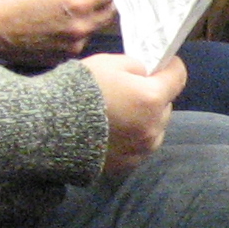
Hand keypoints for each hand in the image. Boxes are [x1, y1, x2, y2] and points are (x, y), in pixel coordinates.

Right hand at [0, 0, 118, 65]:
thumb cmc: (14, 5)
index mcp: (76, 6)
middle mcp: (79, 29)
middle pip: (107, 14)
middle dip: (105, 3)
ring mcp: (72, 47)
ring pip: (93, 30)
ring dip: (90, 21)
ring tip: (75, 13)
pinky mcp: (63, 58)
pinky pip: (78, 44)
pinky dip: (75, 35)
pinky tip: (60, 30)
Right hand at [90, 53, 183, 176]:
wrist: (50, 127)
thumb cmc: (81, 89)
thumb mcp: (109, 63)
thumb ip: (136, 66)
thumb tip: (146, 74)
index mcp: (152, 98)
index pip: (178, 77)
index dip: (170, 67)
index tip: (160, 64)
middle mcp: (154, 126)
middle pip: (166, 105)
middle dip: (154, 95)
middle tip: (131, 90)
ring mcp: (142, 149)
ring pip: (155, 128)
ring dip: (146, 118)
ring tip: (121, 113)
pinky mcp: (128, 164)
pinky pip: (140, 146)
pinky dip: (133, 137)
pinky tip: (113, 132)